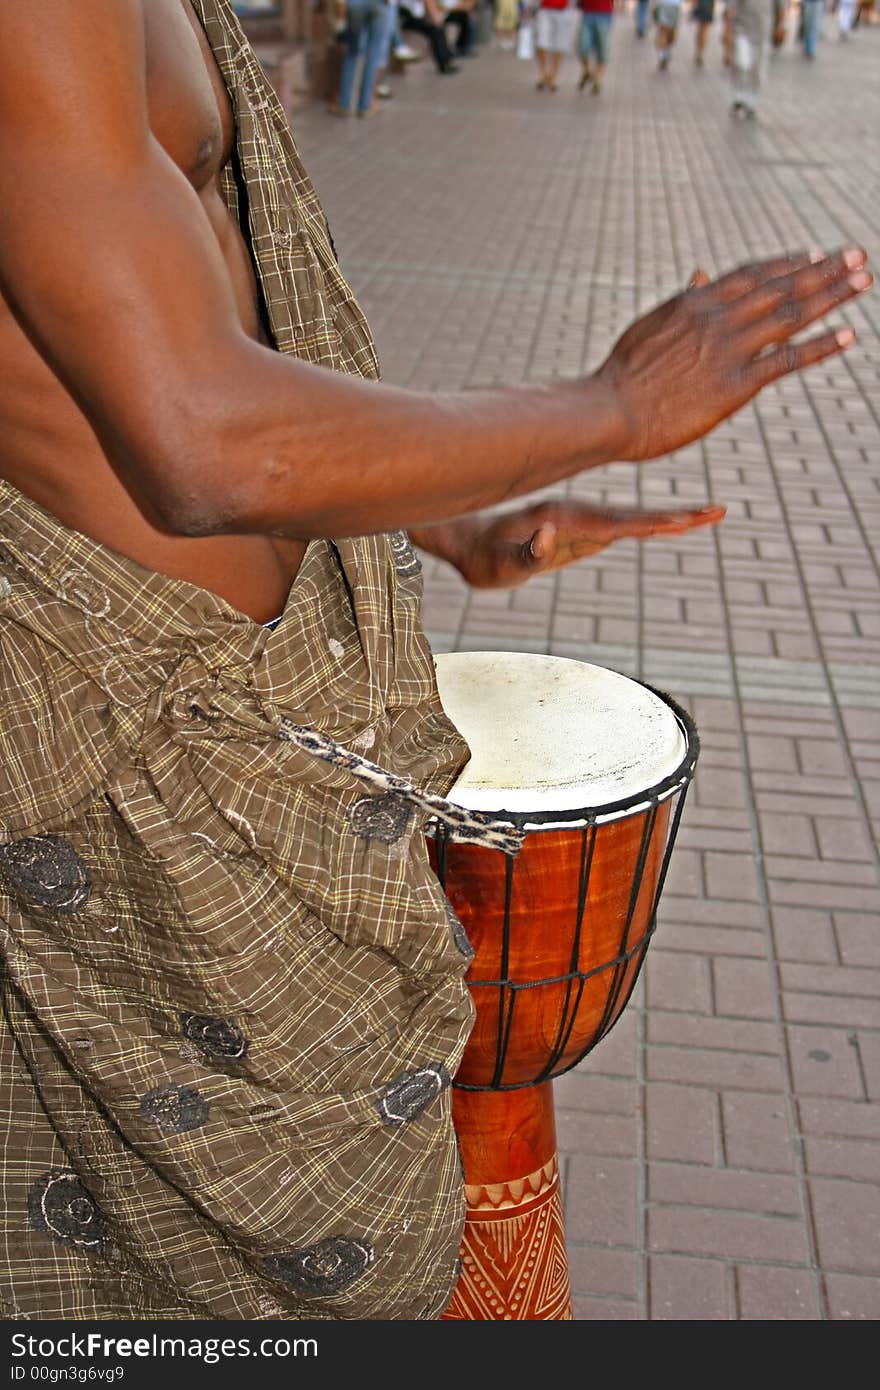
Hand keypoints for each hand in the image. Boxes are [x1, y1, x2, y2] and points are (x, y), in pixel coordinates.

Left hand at [413, 500, 725, 589]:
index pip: (618, 523)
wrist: (468, 541)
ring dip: (670, 516)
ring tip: (706, 515)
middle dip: (678, 514)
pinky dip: (650, 524)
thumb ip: (524, 551)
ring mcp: (582, 520)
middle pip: (636, 515)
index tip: (685, 521)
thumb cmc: (483, 557)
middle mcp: (579, 514)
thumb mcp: (500, 564)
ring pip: (633, 518)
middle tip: (718, 511)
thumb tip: (548, 536)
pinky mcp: (581, 530)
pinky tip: (669, 523)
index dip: (652, 523)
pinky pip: (622, 526)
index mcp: (566, 518)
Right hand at [596, 246, 871, 462]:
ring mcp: (729, 349)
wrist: (609, 411)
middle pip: (783, 286)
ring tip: (864, 280)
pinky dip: (821, 345)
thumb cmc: (621, 377)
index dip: (788, 263)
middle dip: (825, 269)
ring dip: (833, 295)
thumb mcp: (649, 327)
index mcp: (695, 301)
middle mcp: (718, 317)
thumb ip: (681, 301)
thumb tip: (699, 274)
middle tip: (858, 257)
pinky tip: (849, 334)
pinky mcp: (735, 385)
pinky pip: (787, 360)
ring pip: (793, 314)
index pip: (753, 273)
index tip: (816, 254)